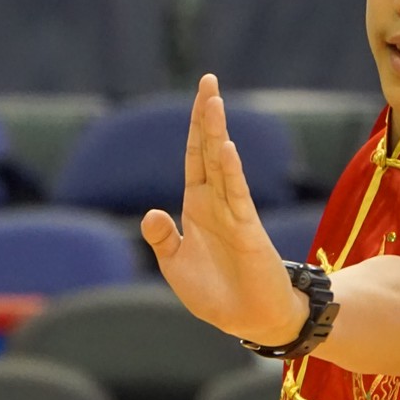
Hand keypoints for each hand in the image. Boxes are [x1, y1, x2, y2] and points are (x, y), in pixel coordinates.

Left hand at [141, 77, 307, 346]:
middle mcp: (216, 202)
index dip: (195, 126)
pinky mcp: (247, 231)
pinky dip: (231, 173)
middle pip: (209, 150)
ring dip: (217, 135)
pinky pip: (237, 197)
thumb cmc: (215, 291)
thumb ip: (161, 237)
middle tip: (208, 80)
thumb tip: (151, 212)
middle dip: (208, 116)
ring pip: (223, 166)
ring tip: (214, 102)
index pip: (194, 157)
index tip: (201, 93)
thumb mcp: (175, 264)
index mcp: (197, 205)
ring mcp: (233, 213)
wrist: (249, 319)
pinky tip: (226, 149)